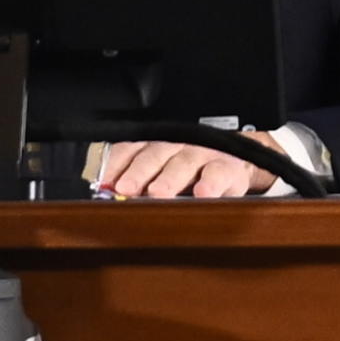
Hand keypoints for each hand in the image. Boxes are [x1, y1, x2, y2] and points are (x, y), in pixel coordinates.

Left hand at [86, 135, 282, 200]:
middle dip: (139, 172)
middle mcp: (177, 145)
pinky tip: (203, 195)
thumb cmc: (190, 170)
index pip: (131, 149)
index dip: (117, 165)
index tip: (105, 183)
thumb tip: (105, 195)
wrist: (234, 161)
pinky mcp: (228, 168)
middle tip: (126, 188)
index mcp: (156, 145)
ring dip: (170, 178)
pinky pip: (218, 174)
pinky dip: (210, 184)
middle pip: (154, 154)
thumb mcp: (162, 171)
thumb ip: (135, 181)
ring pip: (184, 162)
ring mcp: (203, 154)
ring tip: (158, 193)